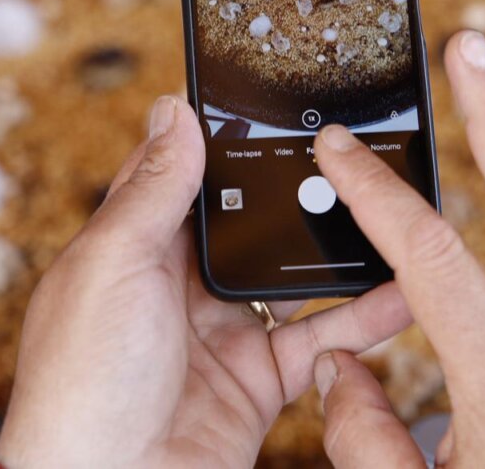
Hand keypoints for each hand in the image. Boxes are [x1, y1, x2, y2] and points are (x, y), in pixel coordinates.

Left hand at [0, 96, 412, 468]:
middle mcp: (178, 287)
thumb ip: (152, 191)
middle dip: (295, 191)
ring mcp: (222, 334)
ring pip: (293, 278)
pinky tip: (402, 292)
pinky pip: (321, 340)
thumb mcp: (112, 265)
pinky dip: (363, 319)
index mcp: (132, 250)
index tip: (270, 100)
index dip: (220, 140)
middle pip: (249, 224)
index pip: (180, 176)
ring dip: (338, 251)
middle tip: (353, 149)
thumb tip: (172, 110)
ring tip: (391, 209)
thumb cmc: (82, 383)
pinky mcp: (259, 382)